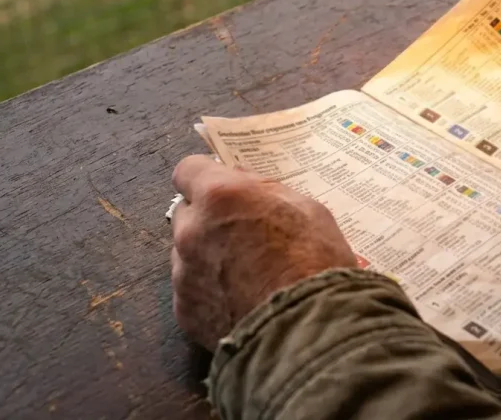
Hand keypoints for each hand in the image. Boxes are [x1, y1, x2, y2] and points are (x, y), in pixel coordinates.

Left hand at [170, 155, 356, 350]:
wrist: (309, 330)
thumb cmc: (317, 262)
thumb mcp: (307, 209)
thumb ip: (267, 193)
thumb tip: (246, 186)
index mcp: (221, 196)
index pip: (188, 170)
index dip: (206, 177)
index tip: (223, 188)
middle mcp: (192, 230)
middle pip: (187, 214)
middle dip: (210, 220)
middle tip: (244, 235)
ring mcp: (184, 273)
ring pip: (189, 254)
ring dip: (210, 257)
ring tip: (248, 276)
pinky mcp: (185, 312)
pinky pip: (193, 292)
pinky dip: (212, 293)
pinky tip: (242, 302)